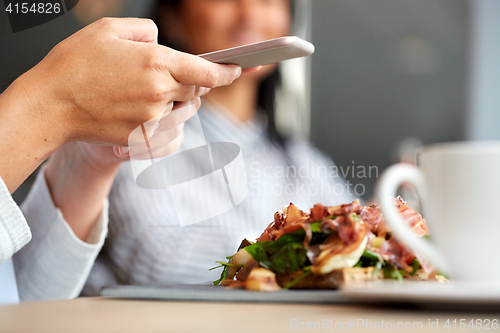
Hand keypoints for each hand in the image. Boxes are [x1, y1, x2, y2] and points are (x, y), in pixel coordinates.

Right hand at [0, 17, 241, 191]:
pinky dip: (160, 120)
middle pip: (197, 92)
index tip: (238, 70)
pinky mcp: (143, 138)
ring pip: (182, 111)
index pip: (208, 72)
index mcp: (156, 63)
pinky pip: (167, 130)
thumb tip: (162, 43)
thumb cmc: (74, 64)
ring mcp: (152, 119)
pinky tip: (137, 111)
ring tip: (145, 93)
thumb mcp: (109, 29)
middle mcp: (160, 93)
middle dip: (192, 83)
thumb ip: (145, 31)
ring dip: (175, 102)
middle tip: (168, 76)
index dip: (227, 72)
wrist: (50, 104)